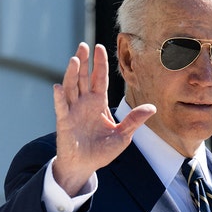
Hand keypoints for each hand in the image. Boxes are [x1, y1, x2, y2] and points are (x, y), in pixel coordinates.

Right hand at [52, 43, 155, 195]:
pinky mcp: (64, 122)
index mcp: (98, 103)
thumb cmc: (102, 151)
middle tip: (83, 45)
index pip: (99, 78)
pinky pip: (61, 108)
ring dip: (72, 74)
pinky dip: (59, 98)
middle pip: (83, 78)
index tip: (99, 47)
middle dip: (84, 61)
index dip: (99, 63)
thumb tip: (153, 107)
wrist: (85, 166)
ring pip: (71, 88)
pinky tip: (58, 87)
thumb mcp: (123, 135)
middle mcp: (84, 103)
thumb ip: (134, 120)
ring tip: (75, 59)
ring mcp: (72, 111)